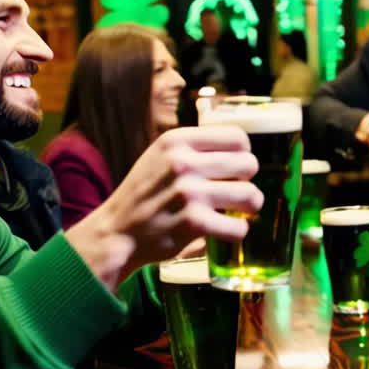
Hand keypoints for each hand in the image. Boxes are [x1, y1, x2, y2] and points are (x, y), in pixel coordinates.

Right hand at [67, 126, 262, 290]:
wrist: (117, 231)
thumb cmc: (144, 194)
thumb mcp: (161, 156)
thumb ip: (194, 149)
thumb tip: (241, 150)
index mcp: (176, 140)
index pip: (237, 137)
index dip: (243, 155)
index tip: (235, 169)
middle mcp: (183, 162)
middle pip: (249, 164)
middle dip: (247, 181)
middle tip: (237, 192)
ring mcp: (189, 193)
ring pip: (250, 195)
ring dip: (249, 207)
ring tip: (238, 212)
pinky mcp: (193, 223)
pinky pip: (238, 227)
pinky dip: (237, 232)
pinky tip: (224, 231)